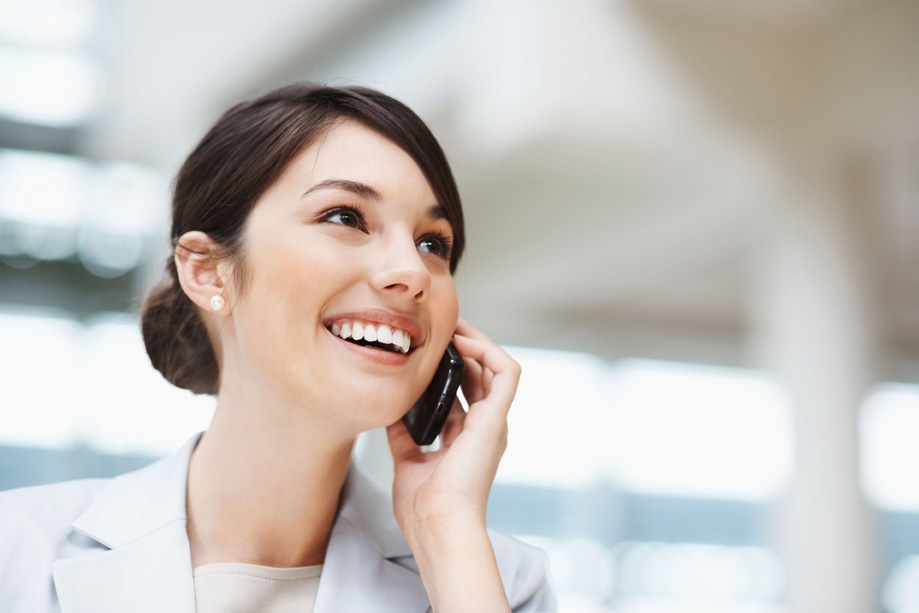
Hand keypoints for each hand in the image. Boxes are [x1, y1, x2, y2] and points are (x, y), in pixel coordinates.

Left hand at [386, 317, 520, 545]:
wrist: (437, 525)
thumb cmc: (425, 508)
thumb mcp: (408, 462)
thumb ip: (404, 437)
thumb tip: (392, 415)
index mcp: (467, 440)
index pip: (465, 393)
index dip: (450, 368)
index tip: (429, 350)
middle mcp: (484, 428)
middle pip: (481, 375)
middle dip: (463, 348)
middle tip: (440, 328)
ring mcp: (493, 423)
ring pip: (497, 367)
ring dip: (477, 342)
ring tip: (452, 326)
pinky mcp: (496, 418)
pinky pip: (505, 372)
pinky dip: (488, 351)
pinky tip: (462, 341)